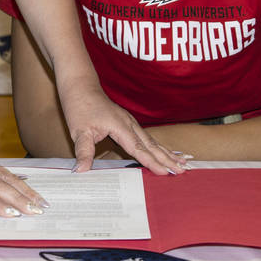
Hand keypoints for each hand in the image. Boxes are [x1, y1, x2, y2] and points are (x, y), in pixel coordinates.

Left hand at [59, 82, 186, 174]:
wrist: (81, 87)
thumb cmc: (80, 107)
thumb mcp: (79, 131)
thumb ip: (83, 152)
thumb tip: (81, 170)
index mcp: (121, 126)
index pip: (139, 149)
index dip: (152, 162)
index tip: (165, 173)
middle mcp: (129, 124)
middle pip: (152, 145)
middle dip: (167, 159)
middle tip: (182, 171)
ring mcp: (130, 122)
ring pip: (152, 140)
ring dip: (166, 153)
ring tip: (182, 163)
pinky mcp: (128, 123)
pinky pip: (146, 137)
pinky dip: (158, 146)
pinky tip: (164, 151)